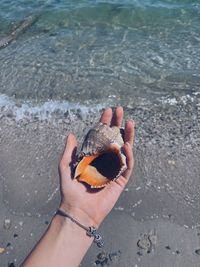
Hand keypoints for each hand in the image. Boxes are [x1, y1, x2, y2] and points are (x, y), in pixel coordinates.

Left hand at [58, 107, 134, 227]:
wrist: (78, 210)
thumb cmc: (70, 189)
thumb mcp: (65, 167)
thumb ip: (69, 151)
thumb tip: (71, 134)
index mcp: (93, 155)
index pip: (100, 136)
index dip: (104, 123)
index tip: (108, 111)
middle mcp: (104, 160)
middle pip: (114, 138)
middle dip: (117, 124)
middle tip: (120, 110)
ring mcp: (114, 169)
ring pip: (124, 149)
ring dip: (127, 136)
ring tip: (129, 122)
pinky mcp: (120, 180)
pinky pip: (127, 165)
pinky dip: (128, 155)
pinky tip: (126, 144)